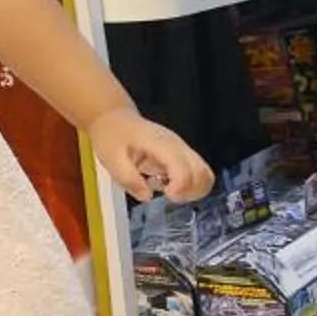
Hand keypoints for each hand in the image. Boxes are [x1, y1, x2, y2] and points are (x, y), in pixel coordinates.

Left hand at [93, 109, 213, 203]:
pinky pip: (197, 173)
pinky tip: (168, 185)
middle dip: (190, 192)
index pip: (183, 169)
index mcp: (161, 145)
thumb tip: (147, 197)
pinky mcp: (181, 155)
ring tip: (169, 192)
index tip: (167, 195)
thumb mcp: (111, 160)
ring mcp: (182, 150)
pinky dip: (189, 186)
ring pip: (205, 174)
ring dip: (193, 190)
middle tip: (168, 196)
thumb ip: (129, 180)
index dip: (181, 187)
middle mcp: (178, 146)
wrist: (114, 119)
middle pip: (203, 173)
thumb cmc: (111, 137)